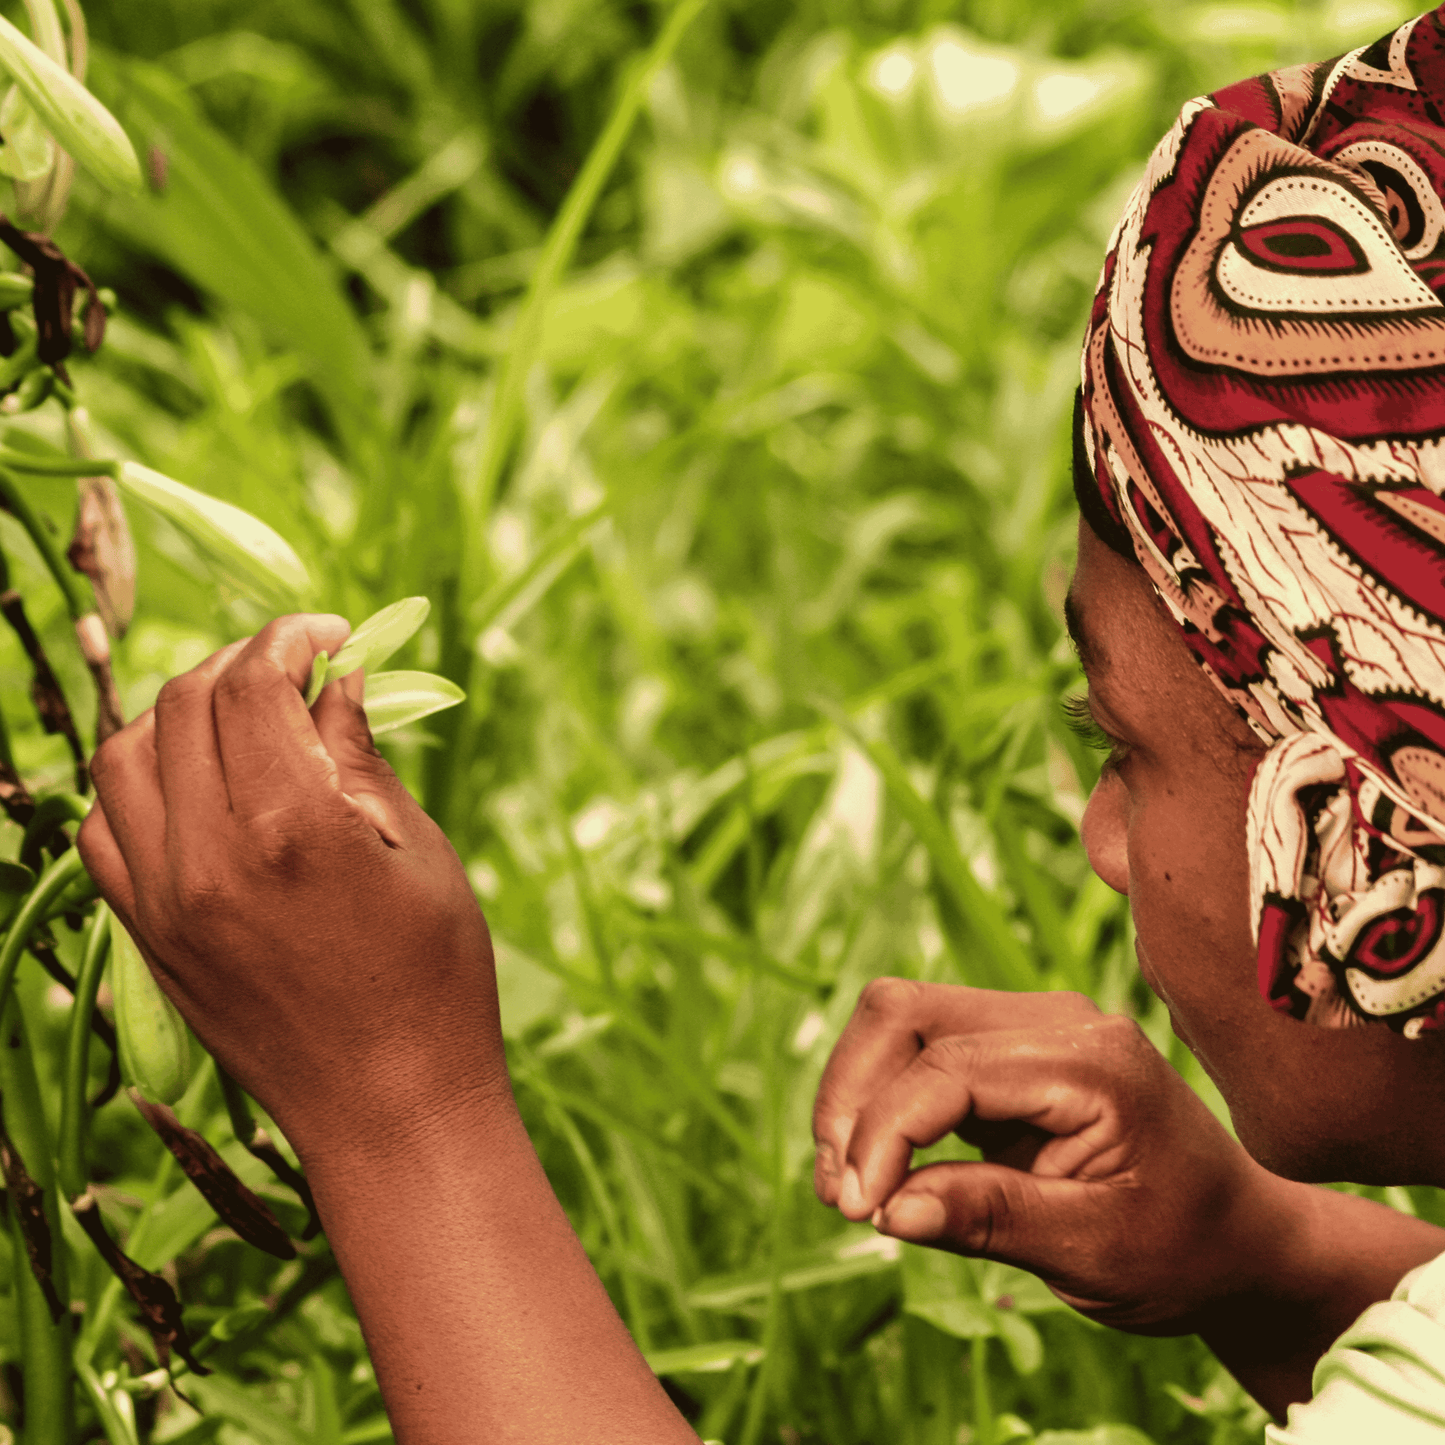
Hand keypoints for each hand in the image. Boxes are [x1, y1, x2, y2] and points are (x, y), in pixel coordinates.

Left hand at [77, 615, 508, 1164]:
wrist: (389, 1110)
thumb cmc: (433, 979)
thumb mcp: (421, 854)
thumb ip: (360, 756)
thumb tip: (336, 679)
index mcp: (292, 829)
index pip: (252, 686)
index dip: (289, 637)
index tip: (330, 633)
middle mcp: (207, 858)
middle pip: (184, 704)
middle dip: (240, 662)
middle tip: (295, 667)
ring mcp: (162, 902)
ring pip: (123, 756)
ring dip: (177, 713)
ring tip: (237, 716)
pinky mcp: (145, 938)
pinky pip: (103, 828)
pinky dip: (137, 782)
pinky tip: (192, 783)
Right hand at [813, 978, 1281, 1332]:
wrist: (1240, 1242)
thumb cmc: (1185, 1250)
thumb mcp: (1096, 1252)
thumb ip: (992, 1219)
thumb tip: (888, 1210)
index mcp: (1091, 1059)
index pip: (948, 1067)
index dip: (884, 1133)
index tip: (859, 1210)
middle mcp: (1055, 1020)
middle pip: (906, 1014)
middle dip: (852, 1098)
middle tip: (841, 1196)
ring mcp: (1030, 1028)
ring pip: (900, 1023)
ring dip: (856, 1098)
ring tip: (848, 1188)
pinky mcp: (1008, 1053)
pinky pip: (919, 1053)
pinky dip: (882, 1105)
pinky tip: (879, 1170)